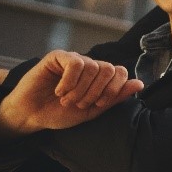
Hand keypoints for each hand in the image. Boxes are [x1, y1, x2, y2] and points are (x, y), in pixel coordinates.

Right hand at [0, 50, 143, 138]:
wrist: (32, 115)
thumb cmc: (60, 113)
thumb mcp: (92, 110)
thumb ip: (115, 97)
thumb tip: (140, 83)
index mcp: (100, 78)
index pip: (121, 72)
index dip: (113, 89)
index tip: (98, 104)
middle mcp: (89, 65)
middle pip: (109, 69)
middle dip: (97, 91)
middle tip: (80, 104)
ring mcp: (74, 59)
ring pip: (92, 67)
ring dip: (81, 89)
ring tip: (67, 100)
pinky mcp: (58, 57)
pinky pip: (75, 62)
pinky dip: (70, 81)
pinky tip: (59, 91)